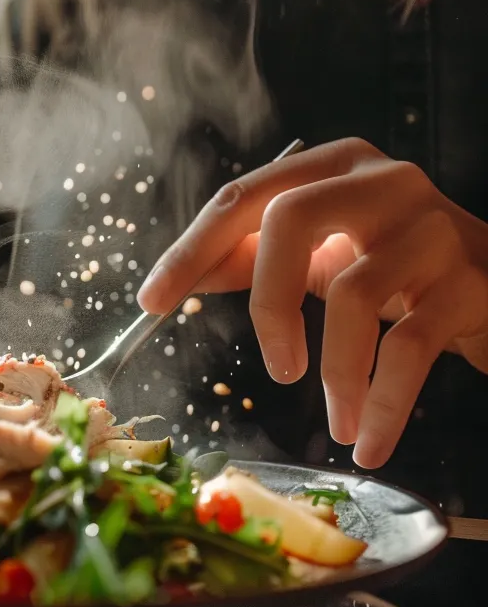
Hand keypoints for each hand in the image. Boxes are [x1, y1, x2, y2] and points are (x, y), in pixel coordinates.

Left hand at [136, 138, 487, 467]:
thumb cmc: (393, 267)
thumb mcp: (319, 252)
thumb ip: (249, 259)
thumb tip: (173, 283)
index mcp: (330, 167)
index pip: (242, 198)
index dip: (190, 251)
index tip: (150, 301)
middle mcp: (383, 180)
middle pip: (291, 219)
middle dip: (268, 304)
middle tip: (276, 368)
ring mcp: (432, 226)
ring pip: (355, 294)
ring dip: (336, 375)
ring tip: (334, 421)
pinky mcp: (471, 280)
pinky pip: (410, 349)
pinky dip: (383, 404)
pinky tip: (368, 439)